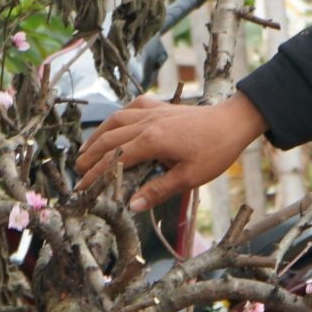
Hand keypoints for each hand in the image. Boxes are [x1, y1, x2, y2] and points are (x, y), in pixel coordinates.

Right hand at [73, 92, 266, 212]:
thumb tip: (131, 206)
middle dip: (90, 156)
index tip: (81, 188)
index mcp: (152, 141)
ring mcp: (152, 111)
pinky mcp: (160, 106)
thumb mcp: (189, 177)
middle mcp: (147, 123)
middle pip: (108, 139)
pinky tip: (114, 124)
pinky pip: (131, 108)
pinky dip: (118, 117)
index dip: (95, 175)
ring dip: (97, 136)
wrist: (233, 122)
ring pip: (115, 121)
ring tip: (86, 150)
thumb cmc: (215, 151)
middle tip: (77, 172)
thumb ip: (158, 190)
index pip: (114, 160)